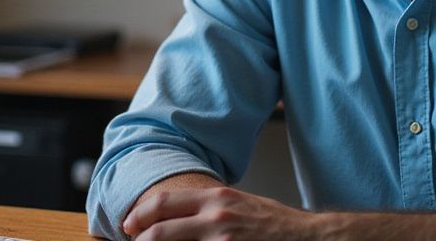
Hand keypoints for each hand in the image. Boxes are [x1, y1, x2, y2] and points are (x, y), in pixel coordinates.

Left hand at [122, 186, 318, 240]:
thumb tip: (177, 217)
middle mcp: (216, 217)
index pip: (164, 203)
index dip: (139, 215)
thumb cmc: (274, 223)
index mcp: (216, 198)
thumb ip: (209, 207)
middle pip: (159, 230)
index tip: (129, 225)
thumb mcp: (239, 203)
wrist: (307, 238)